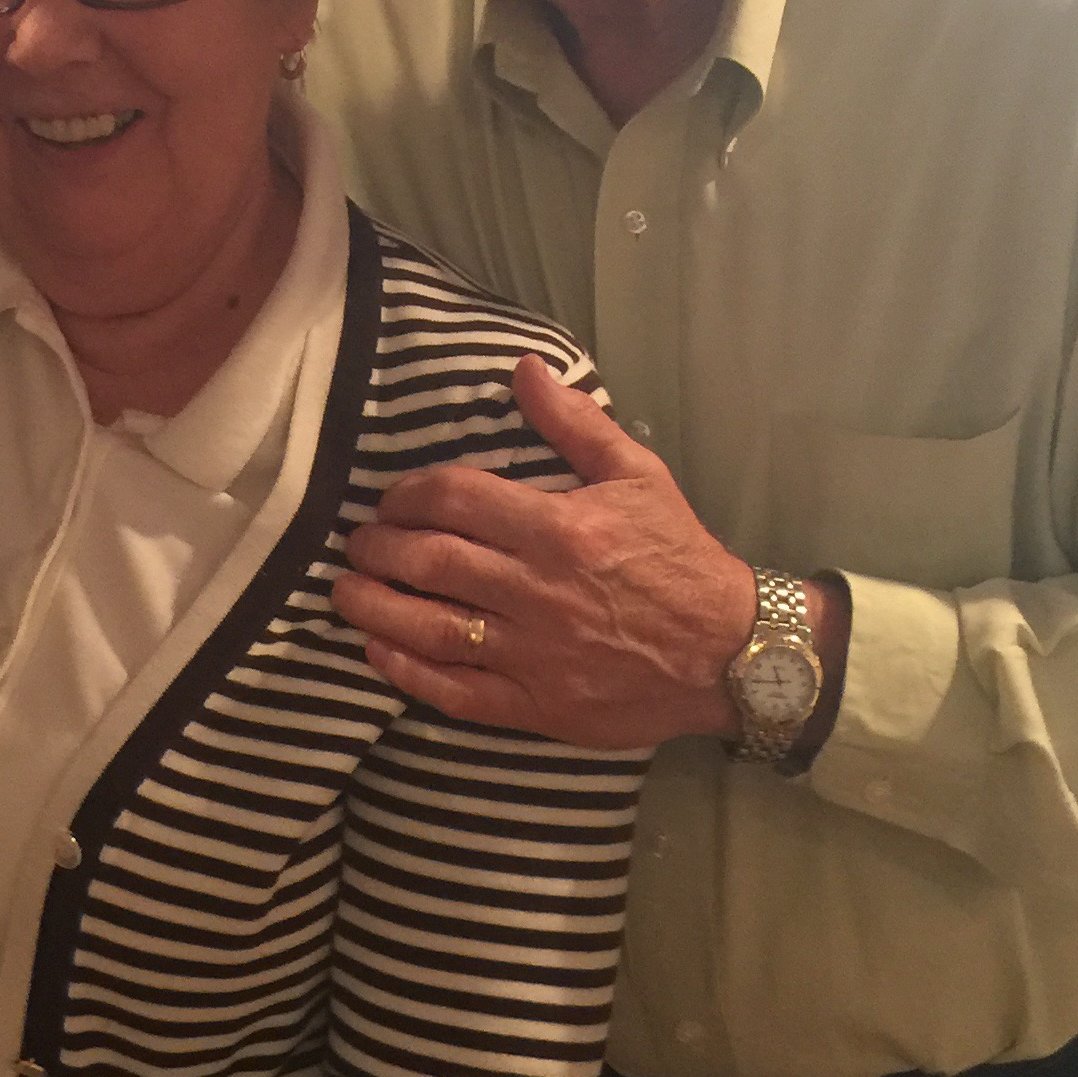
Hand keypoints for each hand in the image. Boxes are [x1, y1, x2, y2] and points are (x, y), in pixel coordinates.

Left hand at [332, 355, 753, 746]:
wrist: (730, 651)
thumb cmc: (679, 556)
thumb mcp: (638, 475)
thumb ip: (575, 424)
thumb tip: (524, 369)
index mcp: (560, 529)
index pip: (456, 500)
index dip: (409, 495)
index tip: (391, 500)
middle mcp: (539, 590)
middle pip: (432, 562)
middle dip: (380, 548)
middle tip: (358, 543)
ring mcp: (535, 655)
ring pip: (432, 629)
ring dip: (376, 609)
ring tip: (346, 593)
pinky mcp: (537, 707)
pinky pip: (456, 693)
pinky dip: (408, 673)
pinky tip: (379, 654)